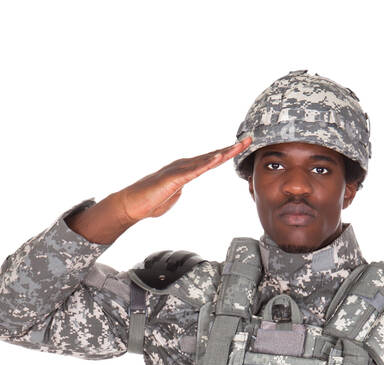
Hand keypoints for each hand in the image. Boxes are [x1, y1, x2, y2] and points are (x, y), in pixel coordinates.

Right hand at [119, 137, 252, 223]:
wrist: (133, 205)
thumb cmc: (151, 201)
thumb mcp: (172, 196)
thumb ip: (180, 190)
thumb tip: (182, 189)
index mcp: (186, 170)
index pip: (211, 160)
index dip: (227, 154)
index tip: (243, 148)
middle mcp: (184, 165)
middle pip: (213, 155)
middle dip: (232, 148)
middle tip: (249, 140)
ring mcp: (179, 170)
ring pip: (206, 160)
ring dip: (223, 153)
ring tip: (239, 146)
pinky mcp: (174, 178)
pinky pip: (194, 170)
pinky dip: (207, 163)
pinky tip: (218, 157)